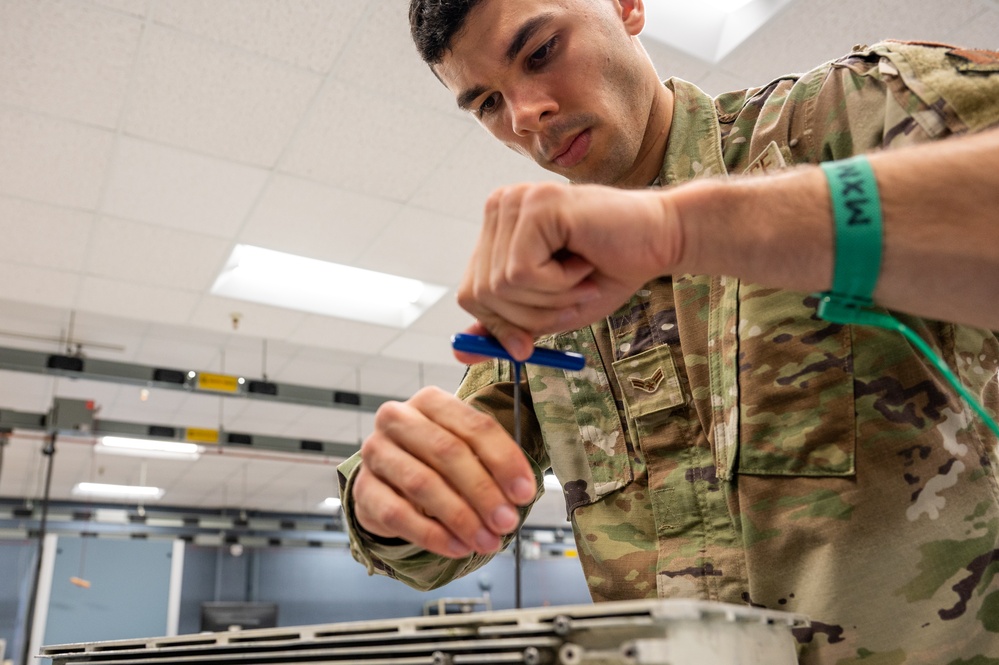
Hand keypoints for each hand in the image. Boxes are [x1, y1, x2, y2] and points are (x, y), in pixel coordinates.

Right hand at [352, 386, 536, 557]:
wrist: (391, 481)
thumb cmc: (437, 461)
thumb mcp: (467, 451)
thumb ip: (492, 464)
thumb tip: (521, 494)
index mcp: (430, 401)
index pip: (474, 426)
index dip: (504, 460)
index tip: (525, 493)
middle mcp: (398, 419)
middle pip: (447, 451)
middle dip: (483, 491)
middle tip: (507, 522)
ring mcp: (375, 452)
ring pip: (422, 483)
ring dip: (461, 517)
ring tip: (487, 541)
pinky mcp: (363, 488)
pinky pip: (397, 514)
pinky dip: (432, 535)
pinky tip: (457, 547)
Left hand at [458, 181, 682, 359]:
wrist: (662, 240)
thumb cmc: (610, 271)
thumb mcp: (550, 310)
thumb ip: (507, 326)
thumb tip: (460, 354)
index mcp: (497, 227)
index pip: (470, 294)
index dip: (502, 325)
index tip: (535, 336)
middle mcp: (499, 207)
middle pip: (480, 294)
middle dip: (529, 315)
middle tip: (572, 298)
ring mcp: (515, 202)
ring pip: (501, 287)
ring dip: (550, 299)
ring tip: (581, 277)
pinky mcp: (535, 205)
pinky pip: (521, 273)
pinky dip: (558, 284)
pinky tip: (583, 263)